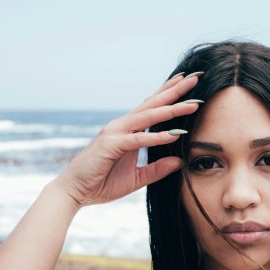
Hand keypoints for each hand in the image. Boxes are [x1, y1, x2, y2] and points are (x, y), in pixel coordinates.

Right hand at [56, 74, 200, 205]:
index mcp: (127, 131)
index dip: (169, 94)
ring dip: (171, 109)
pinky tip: (175, 134)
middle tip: (196, 78)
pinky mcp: (111, 146)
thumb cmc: (101, 183)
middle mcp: (121, 126)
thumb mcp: (137, 178)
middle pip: (152, 104)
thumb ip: (157, 169)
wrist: (74, 192)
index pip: (151, 108)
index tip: (187, 82)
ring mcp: (115, 133)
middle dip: (175, 91)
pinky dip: (157, 137)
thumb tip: (180, 161)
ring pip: (148, 116)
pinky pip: (138, 140)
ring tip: (192, 104)